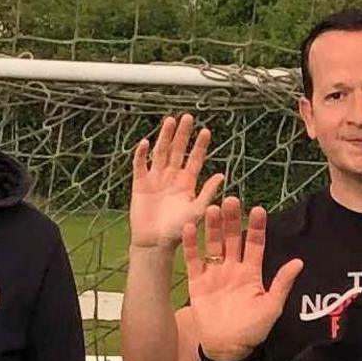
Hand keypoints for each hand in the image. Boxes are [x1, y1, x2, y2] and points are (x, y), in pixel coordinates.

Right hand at [127, 112, 221, 254]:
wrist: (155, 243)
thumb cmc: (178, 230)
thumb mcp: (197, 211)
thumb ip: (207, 193)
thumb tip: (221, 175)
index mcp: (187, 183)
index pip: (195, 159)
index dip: (200, 146)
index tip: (206, 131)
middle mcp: (172, 177)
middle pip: (177, 151)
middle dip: (182, 135)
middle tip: (188, 117)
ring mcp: (155, 179)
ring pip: (160, 153)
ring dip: (164, 137)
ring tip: (169, 121)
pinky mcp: (140, 184)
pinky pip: (140, 166)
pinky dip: (141, 154)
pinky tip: (145, 142)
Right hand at [181, 197, 303, 360]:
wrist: (227, 350)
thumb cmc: (252, 331)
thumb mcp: (271, 307)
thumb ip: (282, 284)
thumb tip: (299, 262)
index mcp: (251, 273)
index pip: (255, 244)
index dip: (256, 228)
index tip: (259, 210)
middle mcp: (233, 268)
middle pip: (232, 239)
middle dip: (232, 220)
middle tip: (231, 200)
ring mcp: (214, 274)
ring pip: (213, 245)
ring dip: (212, 227)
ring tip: (211, 208)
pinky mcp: (197, 283)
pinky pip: (194, 260)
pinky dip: (191, 245)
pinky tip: (188, 228)